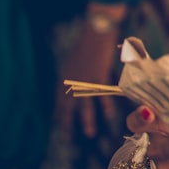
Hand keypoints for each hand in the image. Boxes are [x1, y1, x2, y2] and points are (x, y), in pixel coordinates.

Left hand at [57, 7, 124, 138]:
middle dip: (68, 123)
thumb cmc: (89, 41)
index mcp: (65, 76)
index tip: (61, 128)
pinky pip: (102, 93)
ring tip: (89, 133)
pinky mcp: (99, 74)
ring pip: (84, 103)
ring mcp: (85, 78)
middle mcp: (72, 79)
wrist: (97, 29)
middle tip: (68, 139)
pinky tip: (109, 114)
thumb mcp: (77, 59)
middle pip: (68, 105)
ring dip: (87, 119)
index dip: (60, 115)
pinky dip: (106, 104)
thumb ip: (76, 74)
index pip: (59, 100)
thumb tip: (79, 87)